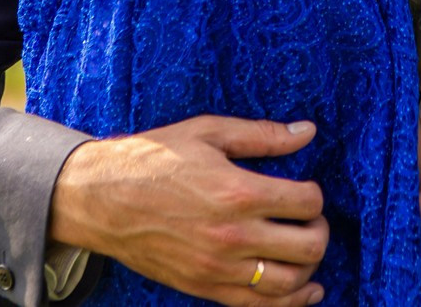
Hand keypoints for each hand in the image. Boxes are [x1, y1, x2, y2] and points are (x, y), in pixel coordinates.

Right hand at [48, 115, 328, 305]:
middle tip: (310, 219)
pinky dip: (291, 302)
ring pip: (289, 283)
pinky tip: (306, 290)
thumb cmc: (153, 159)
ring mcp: (218, 267)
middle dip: (319, 231)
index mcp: (237, 192)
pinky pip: (258, 306)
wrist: (101, 199)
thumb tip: (307, 131)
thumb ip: (262, 135)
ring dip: (309, 267)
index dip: (314, 194)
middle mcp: (232, 235)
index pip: (306, 202)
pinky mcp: (204, 287)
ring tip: (304, 248)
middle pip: (307, 247)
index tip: (304, 189)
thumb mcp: (207, 132)